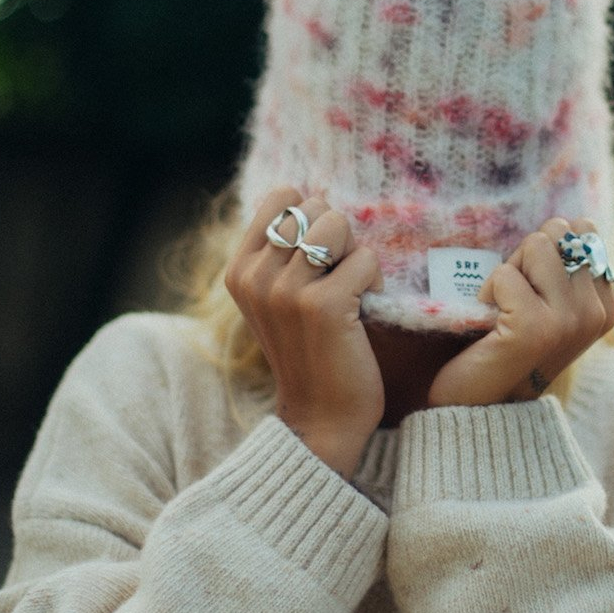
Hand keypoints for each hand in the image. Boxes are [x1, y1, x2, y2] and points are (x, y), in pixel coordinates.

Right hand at [225, 185, 385, 478]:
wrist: (322, 417)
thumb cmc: (311, 352)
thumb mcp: (278, 299)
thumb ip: (281, 251)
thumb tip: (311, 194)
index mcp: (239, 270)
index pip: (282, 196)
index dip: (313, 217)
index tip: (317, 260)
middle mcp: (255, 276)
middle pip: (315, 207)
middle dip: (338, 238)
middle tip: (338, 283)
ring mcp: (286, 291)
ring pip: (339, 225)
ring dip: (356, 256)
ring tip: (350, 294)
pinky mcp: (323, 306)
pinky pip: (366, 259)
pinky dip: (375, 282)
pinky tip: (362, 314)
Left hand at [425, 216, 613, 408]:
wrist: (480, 407)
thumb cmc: (507, 347)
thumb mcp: (549, 304)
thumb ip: (567, 269)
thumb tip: (572, 222)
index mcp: (605, 306)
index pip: (583, 230)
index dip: (546, 252)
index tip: (535, 294)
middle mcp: (595, 314)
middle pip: (558, 232)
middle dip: (526, 257)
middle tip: (514, 301)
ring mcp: (569, 322)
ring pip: (535, 245)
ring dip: (507, 272)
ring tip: (503, 311)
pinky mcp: (534, 328)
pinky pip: (503, 273)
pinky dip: (486, 292)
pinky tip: (489, 325)